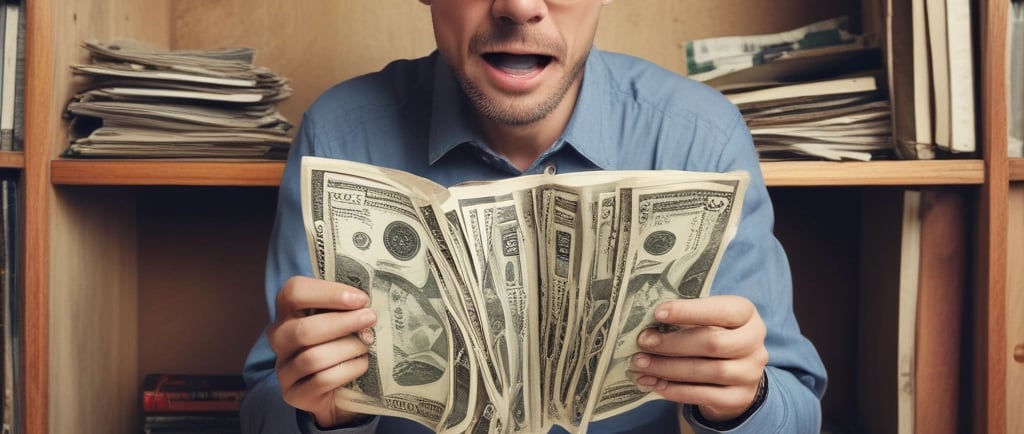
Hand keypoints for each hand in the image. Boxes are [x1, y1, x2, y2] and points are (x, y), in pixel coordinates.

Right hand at [267, 276, 376, 427]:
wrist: (339, 389)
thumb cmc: (342, 345)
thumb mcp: (342, 321)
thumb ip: (347, 308)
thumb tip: (365, 302)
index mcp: (288, 312)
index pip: (294, 291)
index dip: (328, 292)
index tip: (360, 299)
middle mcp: (279, 338)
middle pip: (303, 329)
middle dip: (343, 323)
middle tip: (370, 319)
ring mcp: (284, 369)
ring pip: (313, 357)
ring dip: (348, 348)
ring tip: (366, 345)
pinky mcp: (294, 394)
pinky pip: (323, 380)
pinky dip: (349, 370)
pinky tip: (362, 364)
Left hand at [630, 295, 767, 421]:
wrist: (737, 376)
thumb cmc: (715, 336)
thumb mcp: (710, 320)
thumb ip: (688, 317)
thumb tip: (648, 321)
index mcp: (747, 315)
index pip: (722, 310)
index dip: (689, 311)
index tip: (657, 313)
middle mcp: (754, 343)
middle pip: (712, 343)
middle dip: (672, 343)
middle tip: (643, 341)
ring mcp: (749, 373)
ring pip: (705, 371)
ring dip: (668, 368)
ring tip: (641, 364)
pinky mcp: (739, 398)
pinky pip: (704, 395)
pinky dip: (675, 390)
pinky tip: (655, 384)